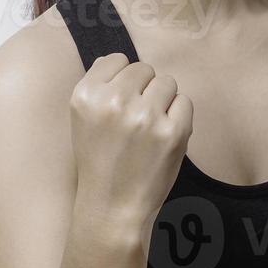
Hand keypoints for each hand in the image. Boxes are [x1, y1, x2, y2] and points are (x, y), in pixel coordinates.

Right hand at [68, 52, 192, 235]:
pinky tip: (163, 135)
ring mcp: (145, 116)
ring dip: (163, 101)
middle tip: (137, 119)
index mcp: (86, 95)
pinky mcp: (173, 132)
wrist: (112, 207)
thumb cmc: (100, 162)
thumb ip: (99, 86)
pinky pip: (185, 102)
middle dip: (144, 90)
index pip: (116, 60)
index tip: (121, 103)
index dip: (123, 80)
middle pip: (144, 69)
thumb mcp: (82, 120)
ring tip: (149, 128)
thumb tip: (121, 61)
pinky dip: (178, 116)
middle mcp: (114, 101)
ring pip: (167, 82)